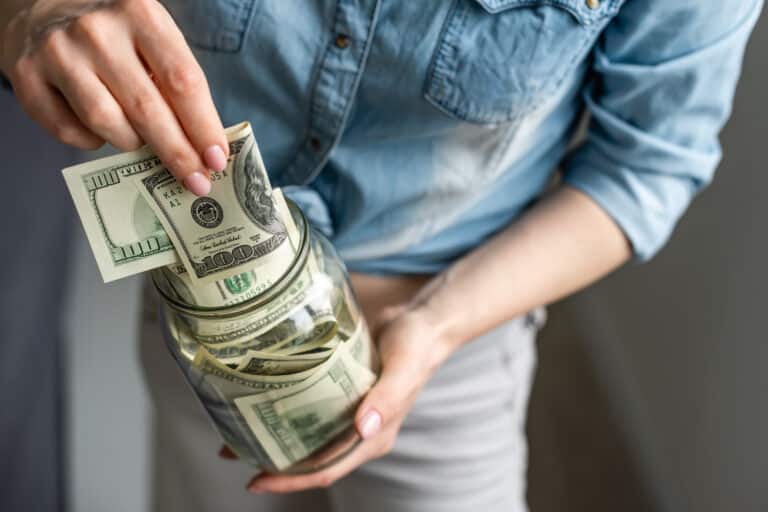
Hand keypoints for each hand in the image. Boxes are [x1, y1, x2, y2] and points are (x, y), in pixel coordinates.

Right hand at [0, 0, 226, 194]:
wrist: (41, 4)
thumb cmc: (115, 32)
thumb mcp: (152, 37)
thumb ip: (176, 81)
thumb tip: (206, 147)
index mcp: (140, 14)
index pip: (182, 81)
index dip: (203, 127)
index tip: (217, 160)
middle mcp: (97, 31)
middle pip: (148, 109)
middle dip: (178, 154)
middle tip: (197, 182)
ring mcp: (57, 53)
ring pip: (107, 124)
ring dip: (132, 143)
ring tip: (140, 140)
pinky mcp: (26, 76)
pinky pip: (69, 132)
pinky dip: (92, 141)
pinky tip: (100, 129)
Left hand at [220, 305, 454, 493]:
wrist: (420, 321)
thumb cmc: (416, 346)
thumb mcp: (404, 369)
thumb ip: (387, 398)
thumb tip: (363, 428)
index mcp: (374, 437)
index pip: (328, 468)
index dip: (292, 480)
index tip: (256, 480)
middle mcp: (358, 431)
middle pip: (310, 458)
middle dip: (272, 461)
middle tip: (231, 451)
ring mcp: (348, 413)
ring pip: (306, 434)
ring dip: (273, 435)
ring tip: (234, 430)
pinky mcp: (340, 392)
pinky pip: (309, 408)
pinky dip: (285, 408)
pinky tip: (261, 398)